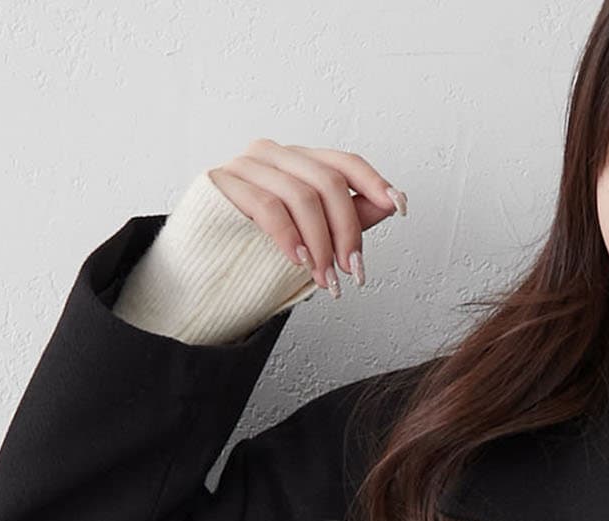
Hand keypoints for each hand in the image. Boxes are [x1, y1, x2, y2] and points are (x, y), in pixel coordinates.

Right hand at [207, 139, 404, 293]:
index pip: (345, 162)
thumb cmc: (263, 247)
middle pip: (328, 182)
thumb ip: (350, 216)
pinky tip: (298, 261)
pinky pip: (268, 207)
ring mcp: (247, 164)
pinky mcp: (223, 182)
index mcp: (300, 162)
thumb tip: (391, 203)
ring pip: (301, 196)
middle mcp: (275, 154)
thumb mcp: (315, 234)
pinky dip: (289, 237)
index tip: (399, 207)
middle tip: (352, 271)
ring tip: (325, 278)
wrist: (209, 262)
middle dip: (347, 231)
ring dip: (321, 244)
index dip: (374, 183)